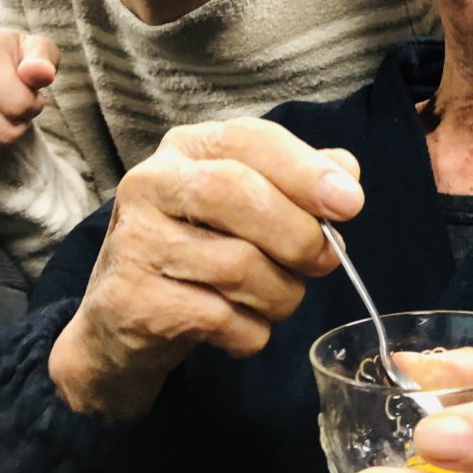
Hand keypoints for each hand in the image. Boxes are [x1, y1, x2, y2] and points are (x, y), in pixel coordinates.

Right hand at [48, 117, 364, 420]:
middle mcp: (151, 183)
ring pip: (236, 266)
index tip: (350, 203)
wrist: (122, 323)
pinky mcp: (131, 301)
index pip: (250, 140)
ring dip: (280, 294)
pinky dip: (251, 332)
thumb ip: (298, 183)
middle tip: (325, 261)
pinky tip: (242, 329)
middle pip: (236, 194)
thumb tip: (345, 172)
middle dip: (297, 235)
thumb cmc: (201, 252)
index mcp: (188, 148)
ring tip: (276, 299)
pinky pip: (220, 319)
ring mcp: (135, 241)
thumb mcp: (249, 206)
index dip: (304, 170)